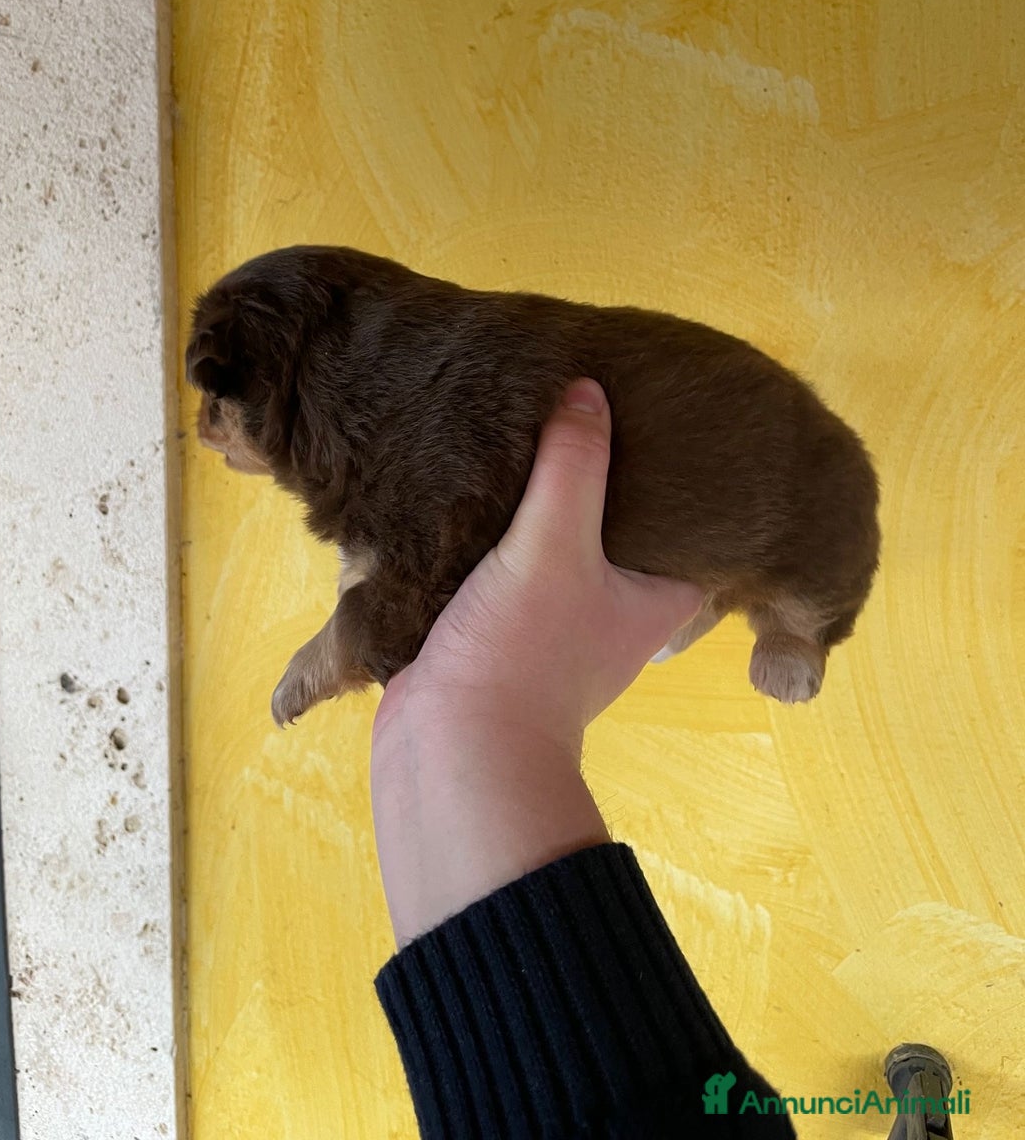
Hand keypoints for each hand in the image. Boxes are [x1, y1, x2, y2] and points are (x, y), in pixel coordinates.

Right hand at [375, 377, 702, 747]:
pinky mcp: (498, 635)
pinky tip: (473, 490)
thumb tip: (588, 390)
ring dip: (538, 510)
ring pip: (554, 550)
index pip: (690, 532)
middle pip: (617, 534)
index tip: (666, 426)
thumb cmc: (526, 652)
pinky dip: (492, 538)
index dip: (685, 484)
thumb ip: (574, 466)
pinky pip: (504, 571)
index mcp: (656, 600)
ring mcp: (553, 628)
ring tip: (526, 436)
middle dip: (600, 484)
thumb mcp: (555, 543)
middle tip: (582, 413)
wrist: (450, 750)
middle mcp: (613, 615)